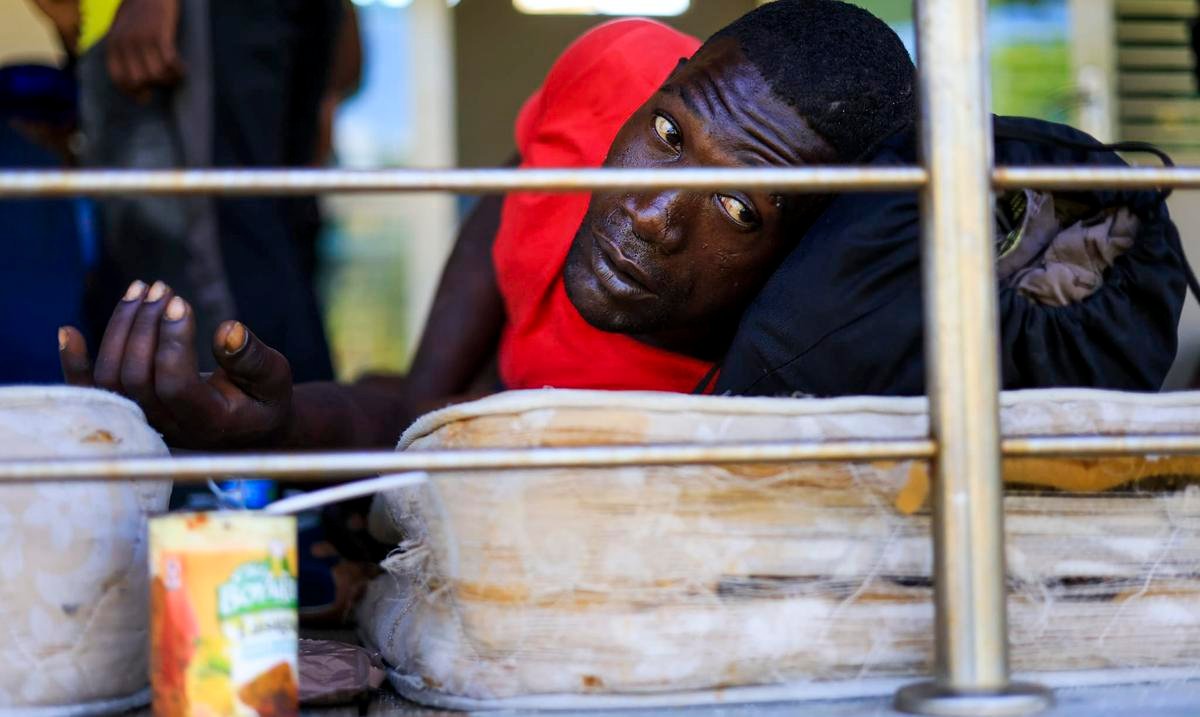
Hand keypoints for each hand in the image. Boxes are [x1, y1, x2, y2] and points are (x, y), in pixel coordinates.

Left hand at [59, 280, 293, 449]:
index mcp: (209, 422)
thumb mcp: (273, 376)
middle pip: (136, 377)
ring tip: (141, 289)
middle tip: (163, 289)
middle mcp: (170, 428)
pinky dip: (76, 363)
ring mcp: (145, 421)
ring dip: (121, 328)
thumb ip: (253, 358)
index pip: (175, 384)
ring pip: (112, 377)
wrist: (248, 425)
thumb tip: (227, 329)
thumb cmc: (263, 397)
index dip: (173, 341)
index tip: (182, 303)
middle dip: (145, 326)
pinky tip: (68, 331)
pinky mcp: (130, 409)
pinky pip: (91, 391)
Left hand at [105, 0, 183, 97]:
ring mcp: (143, 39)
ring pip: (156, 75)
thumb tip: (135, 79)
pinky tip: (182, 69)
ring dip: (168, 80)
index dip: (132, 92)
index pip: (119, 78)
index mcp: (114, 44)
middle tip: (161, 84)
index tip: (144, 97)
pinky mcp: (161, 35)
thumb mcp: (121, 29)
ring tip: (173, 76)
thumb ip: (123, 50)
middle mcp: (126, 43)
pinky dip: (178, 71)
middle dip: (152, 87)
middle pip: (138, 80)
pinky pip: (170, 63)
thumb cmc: (138, 10)